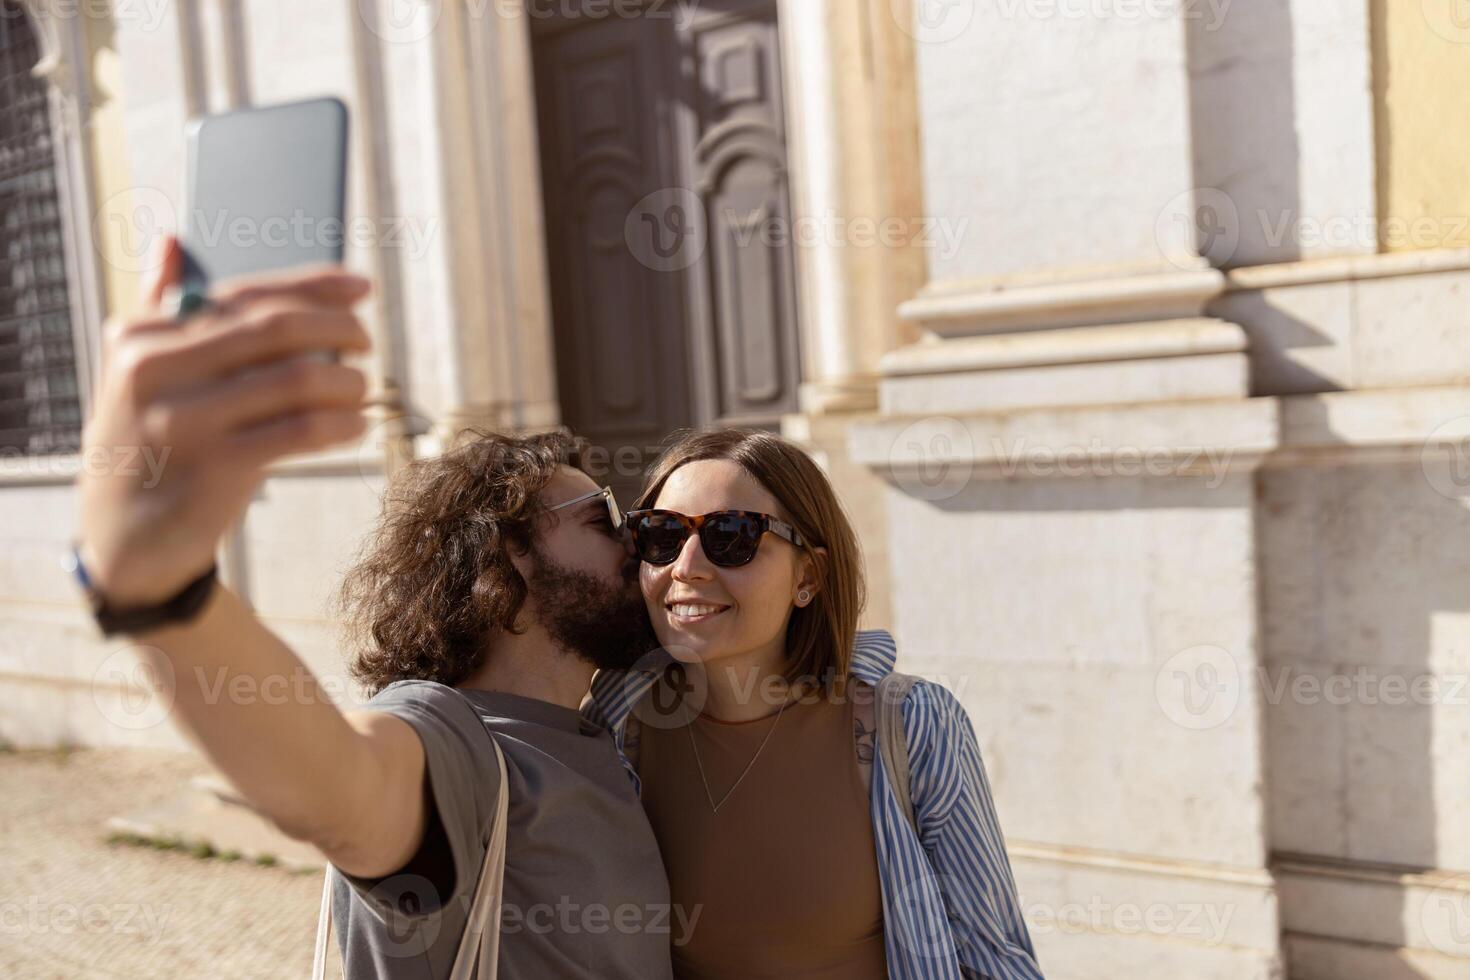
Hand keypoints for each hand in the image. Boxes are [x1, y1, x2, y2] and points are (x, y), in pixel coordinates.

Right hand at [77, 235, 373, 606]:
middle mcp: (154, 371)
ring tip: (362, 390)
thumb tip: (172, 239)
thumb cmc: (149, 444)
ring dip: (347, 382)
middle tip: (366, 344)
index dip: (313, 285)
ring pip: (297, 379)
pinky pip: (302, 431)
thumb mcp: (137, 376)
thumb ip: (157, 308)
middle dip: (338, 329)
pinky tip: (355, 426)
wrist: (124, 541)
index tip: (362, 286)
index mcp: (139, 336)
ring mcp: (184, 421)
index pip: (243, 296)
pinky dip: (341, 424)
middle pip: (277, 329)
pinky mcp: (217, 468)